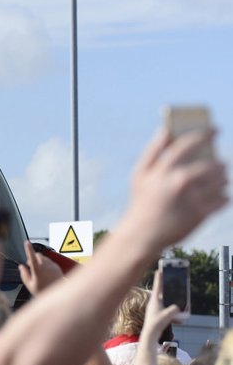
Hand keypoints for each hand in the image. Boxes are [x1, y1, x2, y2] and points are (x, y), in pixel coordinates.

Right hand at [17, 240, 64, 294]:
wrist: (58, 296)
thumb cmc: (44, 291)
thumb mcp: (30, 285)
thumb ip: (24, 274)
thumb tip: (21, 267)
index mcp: (37, 269)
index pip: (31, 256)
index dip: (28, 248)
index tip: (26, 242)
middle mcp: (46, 266)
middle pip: (38, 255)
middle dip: (33, 257)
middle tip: (31, 265)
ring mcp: (53, 266)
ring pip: (44, 258)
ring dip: (40, 261)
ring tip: (39, 271)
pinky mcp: (58, 267)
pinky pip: (50, 262)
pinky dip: (47, 264)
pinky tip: (46, 273)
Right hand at [125, 128, 227, 248]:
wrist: (143, 235)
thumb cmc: (143, 201)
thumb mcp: (140, 174)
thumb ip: (153, 150)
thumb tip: (166, 129)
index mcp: (163, 169)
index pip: (188, 144)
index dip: (205, 134)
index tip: (216, 130)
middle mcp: (179, 182)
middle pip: (212, 164)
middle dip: (219, 163)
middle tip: (219, 164)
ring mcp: (192, 198)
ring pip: (221, 181)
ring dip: (223, 179)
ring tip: (217, 181)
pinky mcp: (201, 214)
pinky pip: (224, 199)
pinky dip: (223, 197)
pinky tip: (215, 197)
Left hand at [144, 270, 184, 336]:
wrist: (150, 334)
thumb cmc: (156, 324)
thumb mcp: (167, 316)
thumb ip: (173, 310)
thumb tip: (177, 307)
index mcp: (154, 300)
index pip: (157, 287)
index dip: (159, 278)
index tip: (159, 270)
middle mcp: (154, 303)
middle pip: (162, 292)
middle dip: (167, 287)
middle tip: (170, 280)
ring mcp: (156, 308)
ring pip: (165, 301)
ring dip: (171, 300)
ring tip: (177, 298)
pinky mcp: (158, 314)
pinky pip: (167, 309)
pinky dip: (173, 311)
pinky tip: (180, 317)